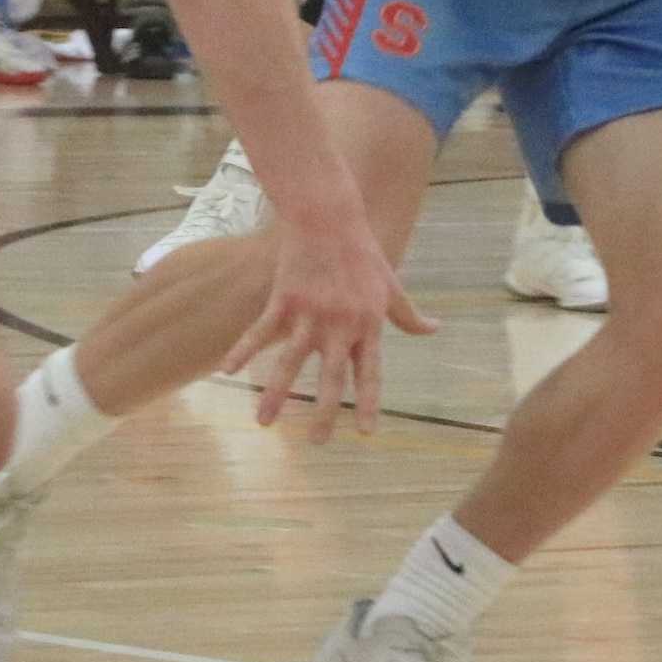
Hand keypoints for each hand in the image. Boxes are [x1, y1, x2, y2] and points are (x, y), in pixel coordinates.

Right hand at [218, 205, 434, 439]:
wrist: (329, 217)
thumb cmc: (362, 252)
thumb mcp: (391, 284)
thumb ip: (408, 315)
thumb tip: (434, 329)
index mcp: (367, 325)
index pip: (368, 373)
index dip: (366, 404)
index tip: (364, 433)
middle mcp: (339, 325)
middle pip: (330, 377)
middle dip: (323, 412)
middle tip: (316, 443)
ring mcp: (309, 313)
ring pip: (289, 362)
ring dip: (275, 394)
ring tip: (263, 423)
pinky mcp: (283, 299)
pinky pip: (260, 331)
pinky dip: (242, 350)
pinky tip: (227, 372)